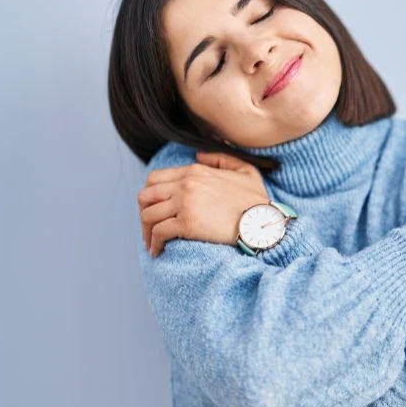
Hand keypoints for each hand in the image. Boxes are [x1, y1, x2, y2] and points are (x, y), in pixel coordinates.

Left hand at [137, 151, 270, 256]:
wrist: (263, 222)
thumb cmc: (257, 201)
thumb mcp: (245, 171)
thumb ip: (221, 158)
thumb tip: (199, 156)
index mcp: (195, 172)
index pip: (155, 179)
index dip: (150, 195)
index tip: (154, 208)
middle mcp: (185, 185)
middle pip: (145, 196)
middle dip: (143, 212)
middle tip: (149, 226)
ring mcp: (185, 204)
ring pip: (148, 215)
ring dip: (146, 231)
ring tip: (152, 242)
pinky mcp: (186, 224)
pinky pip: (159, 232)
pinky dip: (154, 243)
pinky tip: (158, 250)